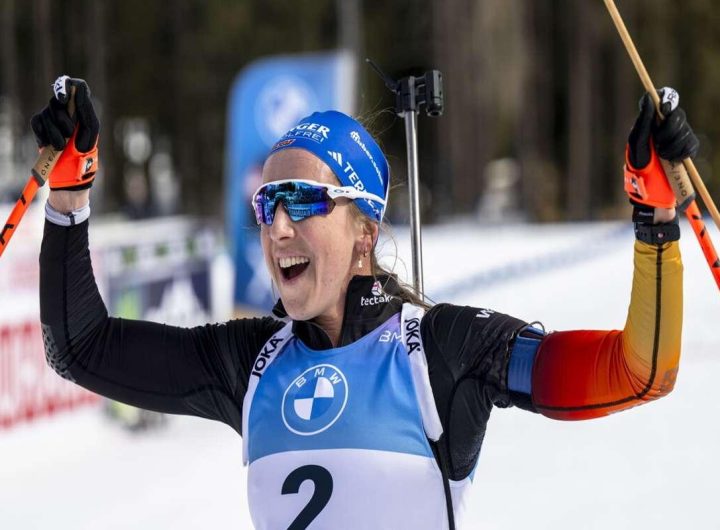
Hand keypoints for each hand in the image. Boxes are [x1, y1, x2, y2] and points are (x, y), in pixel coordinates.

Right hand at [30, 76, 99, 190]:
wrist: (70, 172)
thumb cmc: (84, 151)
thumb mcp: (90, 130)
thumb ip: (85, 109)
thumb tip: (78, 89)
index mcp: (81, 108)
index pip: (76, 86)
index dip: (67, 86)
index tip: (64, 98)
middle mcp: (65, 108)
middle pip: (58, 98)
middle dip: (63, 118)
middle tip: (69, 133)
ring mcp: (50, 116)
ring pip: (48, 113)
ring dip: (56, 132)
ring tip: (63, 145)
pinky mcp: (39, 125)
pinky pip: (39, 123)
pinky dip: (46, 136)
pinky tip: (52, 146)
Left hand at [624, 88, 698, 209]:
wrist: (651, 190)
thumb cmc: (639, 167)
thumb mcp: (637, 144)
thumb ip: (644, 123)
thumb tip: (648, 99)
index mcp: (650, 124)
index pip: (662, 100)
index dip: (666, 100)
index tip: (664, 108)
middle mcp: (664, 128)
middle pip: (676, 115)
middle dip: (669, 131)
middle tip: (659, 145)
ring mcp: (677, 138)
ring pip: (684, 130)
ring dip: (673, 145)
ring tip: (663, 157)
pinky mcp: (687, 149)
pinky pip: (690, 144)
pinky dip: (681, 153)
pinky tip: (673, 161)